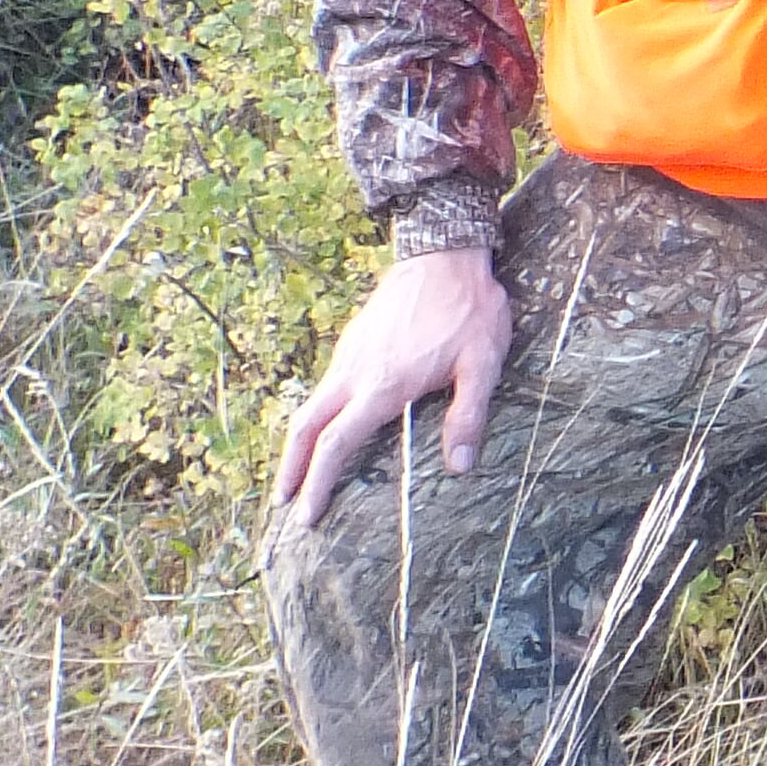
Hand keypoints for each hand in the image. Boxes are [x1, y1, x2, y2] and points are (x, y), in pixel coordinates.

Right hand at [275, 243, 515, 525]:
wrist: (444, 252)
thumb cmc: (468, 309)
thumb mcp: (482, 364)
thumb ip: (468, 416)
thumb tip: (459, 467)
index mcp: (382, 384)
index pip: (337, 443)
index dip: (319, 482)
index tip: (307, 513)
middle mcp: (354, 370)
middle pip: (305, 426)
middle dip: (290, 468)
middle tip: (284, 503)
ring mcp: (349, 353)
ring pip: (312, 404)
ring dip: (301, 442)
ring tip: (299, 474)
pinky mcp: (354, 341)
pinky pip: (326, 386)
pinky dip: (318, 416)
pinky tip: (329, 429)